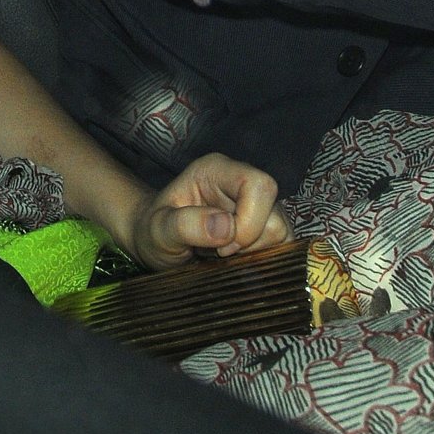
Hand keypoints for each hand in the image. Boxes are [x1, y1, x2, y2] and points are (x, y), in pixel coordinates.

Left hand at [127, 153, 291, 270]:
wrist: (155, 242)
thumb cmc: (153, 231)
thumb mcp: (158, 230)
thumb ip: (185, 225)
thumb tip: (226, 227)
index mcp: (216, 171)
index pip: (257, 185)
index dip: (249, 221)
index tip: (222, 246)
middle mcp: (240, 183)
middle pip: (275, 213)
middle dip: (250, 244)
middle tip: (218, 254)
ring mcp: (255, 206)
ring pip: (281, 233)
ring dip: (253, 254)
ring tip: (221, 256)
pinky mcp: (262, 228)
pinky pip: (280, 248)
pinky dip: (259, 261)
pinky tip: (233, 261)